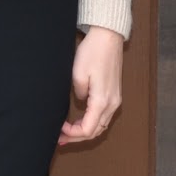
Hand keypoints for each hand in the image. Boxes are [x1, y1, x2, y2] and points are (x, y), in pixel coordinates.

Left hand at [58, 26, 123, 145]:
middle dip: (77, 137)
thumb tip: (80, 101)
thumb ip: (78, 93)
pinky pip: (104, 116)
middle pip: (96, 131)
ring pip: (101, 125)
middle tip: (60, 138)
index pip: (88, 130)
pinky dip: (92, 122)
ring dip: (85, 131)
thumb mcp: (78, 74)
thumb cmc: (93, 52)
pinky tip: (81, 120)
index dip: (73, 134)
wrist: (108, 37)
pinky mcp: (115, 94)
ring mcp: (116, 99)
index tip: (60, 129)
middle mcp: (112, 103)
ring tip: (68, 132)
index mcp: (102, 101)